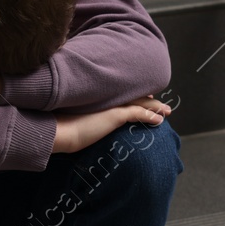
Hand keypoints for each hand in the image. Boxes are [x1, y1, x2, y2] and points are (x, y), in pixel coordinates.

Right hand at [53, 96, 171, 153]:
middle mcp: (106, 99)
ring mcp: (111, 106)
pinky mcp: (114, 115)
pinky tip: (160, 120)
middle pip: (133, 96)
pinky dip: (150, 116)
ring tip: (167, 111)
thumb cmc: (61, 128)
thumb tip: (84, 128)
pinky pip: (138, 113)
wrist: (57, 130)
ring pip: (139, 103)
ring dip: (155, 107)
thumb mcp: (75, 122)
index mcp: (97, 99)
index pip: (121, 95)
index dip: (135, 95)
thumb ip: (84, 121)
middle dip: (149, 100)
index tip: (146, 95)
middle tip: (161, 103)